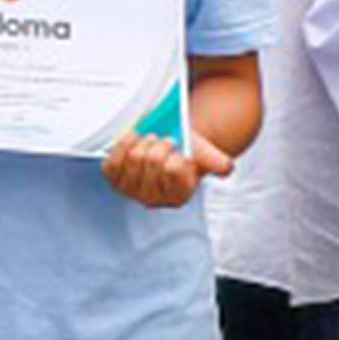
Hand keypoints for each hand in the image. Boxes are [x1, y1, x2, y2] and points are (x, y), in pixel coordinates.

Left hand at [102, 126, 229, 210]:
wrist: (169, 151)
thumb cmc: (185, 154)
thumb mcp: (204, 155)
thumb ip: (217, 162)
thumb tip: (225, 168)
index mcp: (178, 195)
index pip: (174, 169)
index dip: (176, 151)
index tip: (178, 146)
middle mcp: (154, 199)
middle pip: (152, 161)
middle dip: (160, 143)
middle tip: (165, 141)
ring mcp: (133, 192)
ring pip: (133, 159)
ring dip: (143, 142)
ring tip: (151, 141)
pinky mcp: (116, 182)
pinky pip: (112, 163)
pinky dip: (122, 146)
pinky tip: (133, 140)